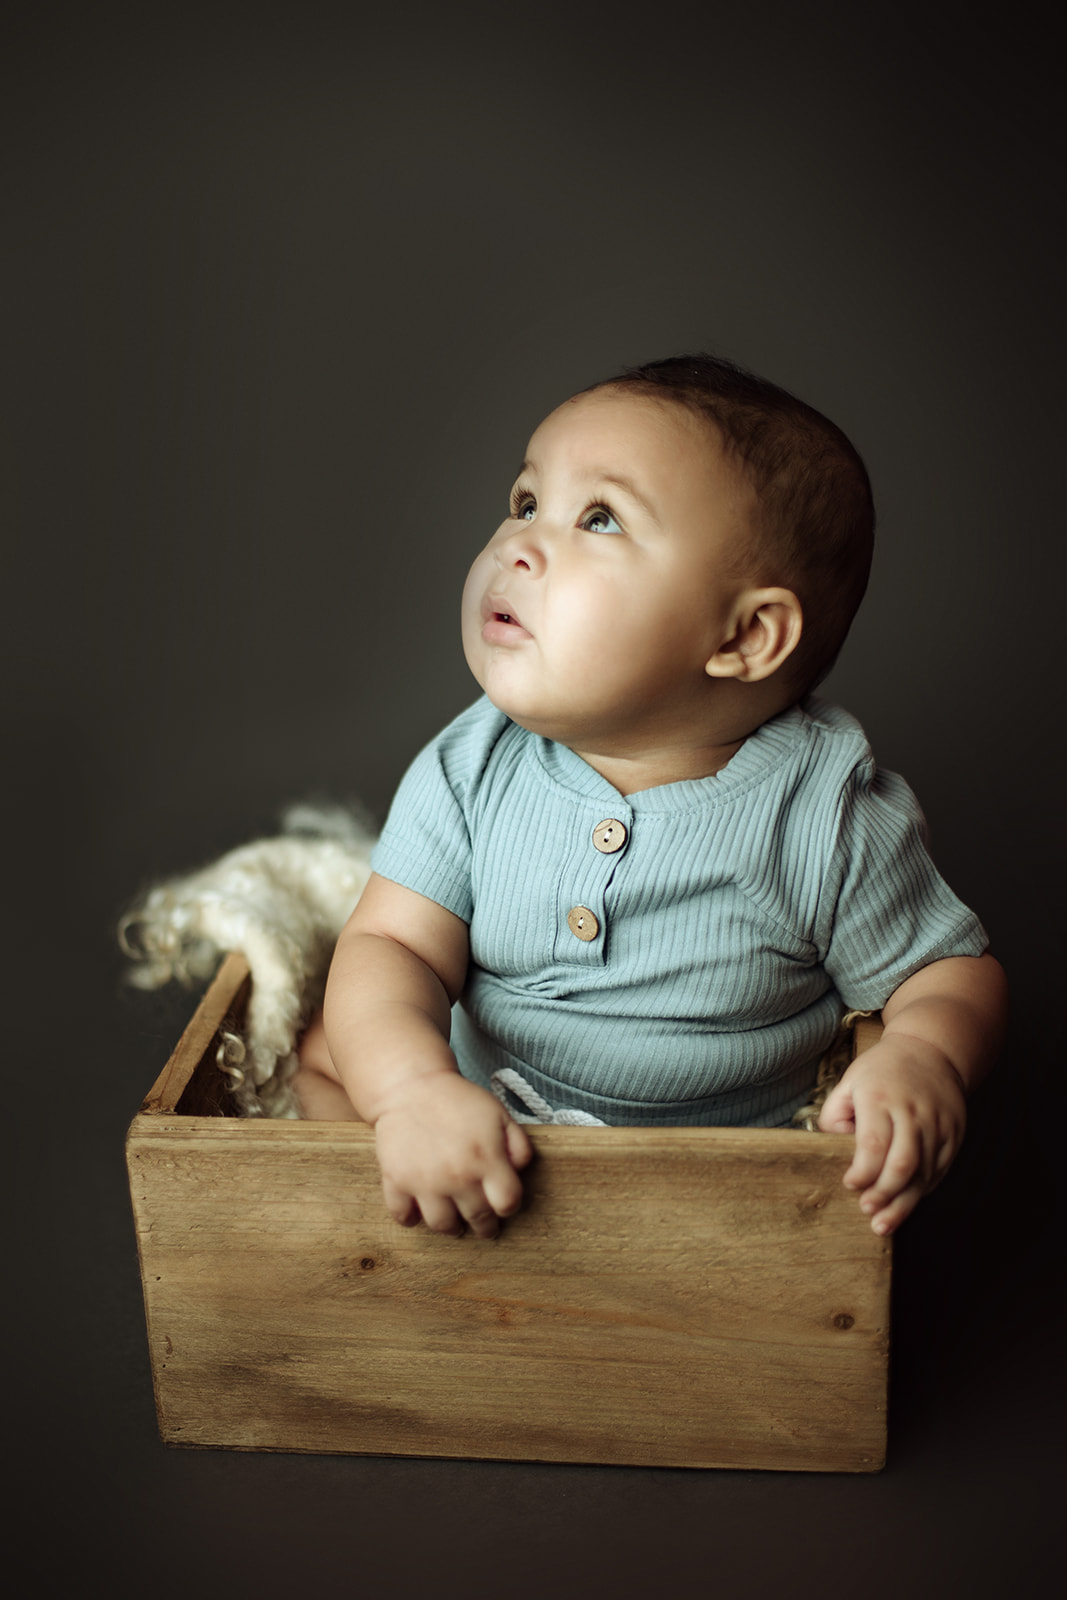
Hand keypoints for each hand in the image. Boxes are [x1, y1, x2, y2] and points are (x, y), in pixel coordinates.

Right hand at [374, 1071, 533, 1239]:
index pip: (507, 1203)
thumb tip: (521, 1172)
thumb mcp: (499, 1114)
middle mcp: (456, 1176)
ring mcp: (424, 1181)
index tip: (503, 1204)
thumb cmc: (459, 1100)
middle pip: (477, 1219)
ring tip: (454, 1223)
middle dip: (485, 1226)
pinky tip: (419, 1211)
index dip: (509, 1206)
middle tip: (484, 1226)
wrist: (412, 1086)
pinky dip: (411, 1218)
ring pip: (442, 1225)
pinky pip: (404, 1216)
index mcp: (486, 1159)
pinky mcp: (396, 1181)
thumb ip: (518, 1144)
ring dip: (451, 1227)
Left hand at [818, 1035, 966, 1234]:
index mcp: (881, 1098)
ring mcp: (938, 1123)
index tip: (849, 1184)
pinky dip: (922, 1190)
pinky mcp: (954, 1133)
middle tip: (866, 1209)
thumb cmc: (881, 1071)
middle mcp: (913, 1111)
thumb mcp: (849, 1082)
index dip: (862, 1172)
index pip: (873, 1144)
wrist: (931, 1051)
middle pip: (903, 1164)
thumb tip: (833, 1150)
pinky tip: (906, 1201)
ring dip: (903, 1202)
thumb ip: (834, 1116)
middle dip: (883, 1193)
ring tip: (883, 1222)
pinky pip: (939, 1170)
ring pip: (924, 1173)